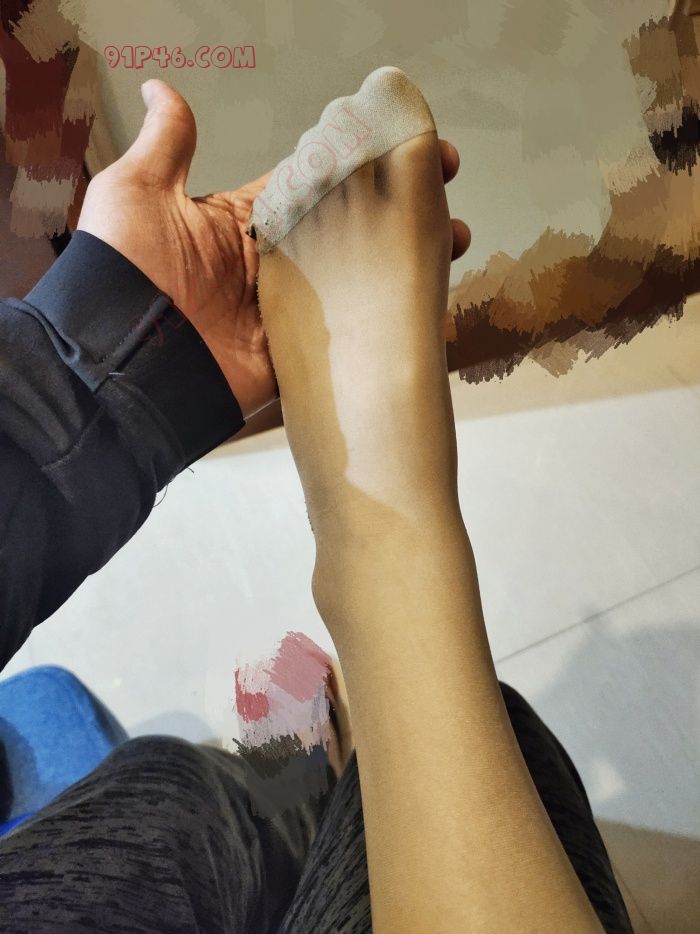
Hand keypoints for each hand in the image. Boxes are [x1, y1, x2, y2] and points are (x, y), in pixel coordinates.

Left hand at [78, 79, 470, 417]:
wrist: (125, 363)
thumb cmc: (125, 274)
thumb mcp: (138, 194)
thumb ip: (168, 146)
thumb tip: (161, 89)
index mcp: (244, 221)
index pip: (315, 182)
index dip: (359, 161)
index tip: (403, 142)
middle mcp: (274, 264)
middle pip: (349, 229)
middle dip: (396, 207)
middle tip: (443, 189)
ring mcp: (292, 311)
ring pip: (361, 278)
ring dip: (406, 258)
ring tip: (451, 238)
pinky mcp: (302, 354)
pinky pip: (353, 332)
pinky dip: (390, 317)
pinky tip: (428, 298)